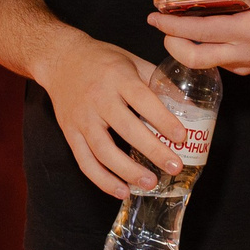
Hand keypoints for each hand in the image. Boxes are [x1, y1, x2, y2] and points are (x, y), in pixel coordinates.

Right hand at [35, 39, 187, 199]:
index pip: (143, 100)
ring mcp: (82, 117)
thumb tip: (189, 106)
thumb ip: (157, 82)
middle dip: (153, 150)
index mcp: (118, 77)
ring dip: (128, 171)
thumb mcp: (132, 61)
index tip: (181, 137)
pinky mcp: (69, 132)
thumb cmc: (102, 60)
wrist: (60, 59)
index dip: (163, 120)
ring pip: (104, 150)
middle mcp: (99, 98)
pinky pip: (85, 161)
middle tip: (174, 166)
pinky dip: (102, 180)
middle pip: (127, 128)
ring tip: (150, 183)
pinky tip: (122, 191)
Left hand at [148, 0, 249, 75]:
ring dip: (187, 48)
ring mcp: (247, 63)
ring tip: (177, 29)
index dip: (173, 26)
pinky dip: (204, 51)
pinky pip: (219, 63)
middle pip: (195, 57)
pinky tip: (201, 35)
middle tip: (162, 27)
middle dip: (172, 43)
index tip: (155, 18)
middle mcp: (244, 52)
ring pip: (205, 63)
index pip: (201, 32)